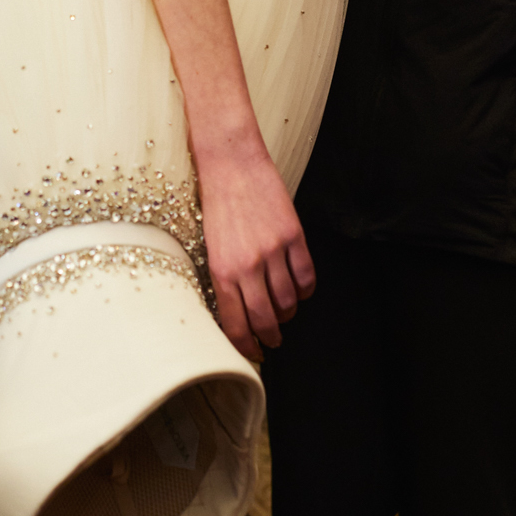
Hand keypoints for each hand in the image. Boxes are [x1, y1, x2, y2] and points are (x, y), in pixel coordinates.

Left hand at [195, 133, 313, 359]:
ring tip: (284, 314)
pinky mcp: (293, 236)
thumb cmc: (215, 202)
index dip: (246, 345)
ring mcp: (273, 251)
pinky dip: (305, 290)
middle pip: (266, 320)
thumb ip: (224, 278)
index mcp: (221, 271)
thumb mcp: (209, 246)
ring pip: (288, 302)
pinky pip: (306, 277)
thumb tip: (237, 311)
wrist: (230, 163)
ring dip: (287, 314)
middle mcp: (247, 266)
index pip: (236, 324)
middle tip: (272, 341)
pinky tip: (299, 291)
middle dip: (270, 337)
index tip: (253, 352)